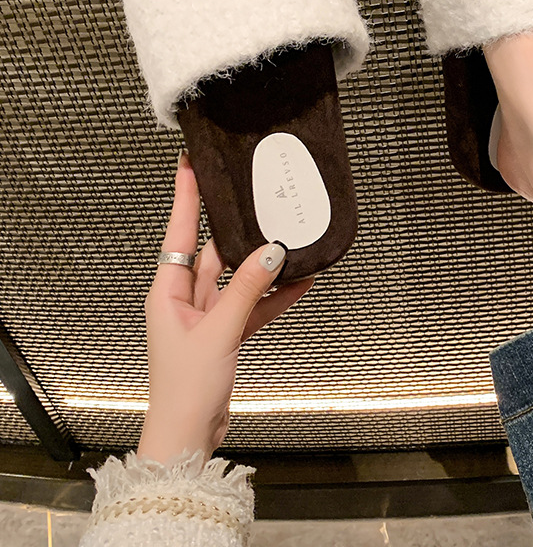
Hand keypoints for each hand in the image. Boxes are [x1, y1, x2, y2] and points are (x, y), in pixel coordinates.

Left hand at [137, 151, 314, 464]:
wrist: (189, 435)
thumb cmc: (185, 388)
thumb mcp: (219, 331)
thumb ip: (247, 290)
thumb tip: (272, 251)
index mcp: (167, 292)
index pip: (178, 232)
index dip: (185, 197)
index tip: (189, 164)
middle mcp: (184, 299)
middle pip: (213, 253)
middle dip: (236, 229)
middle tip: (255, 198)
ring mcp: (206, 316)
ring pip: (237, 279)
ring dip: (262, 266)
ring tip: (288, 242)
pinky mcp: (224, 332)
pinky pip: (251, 305)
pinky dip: (272, 296)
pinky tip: (298, 283)